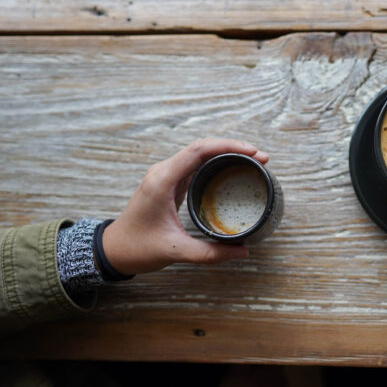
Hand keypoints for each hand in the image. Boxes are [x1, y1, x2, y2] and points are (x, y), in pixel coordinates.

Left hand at [102, 138, 268, 274]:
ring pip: (199, 152)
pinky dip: (216, 161)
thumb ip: (210, 253)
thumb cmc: (137, 248)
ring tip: (252, 160)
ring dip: (226, 152)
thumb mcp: (176, 251)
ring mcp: (165, 175)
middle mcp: (163, 172)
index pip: (199, 151)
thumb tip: (243, 251)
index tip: (253, 153)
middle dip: (233, 147)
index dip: (228, 147)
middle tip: (261, 157)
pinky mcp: (169, 182)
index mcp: (162, 181)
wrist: (113, 250)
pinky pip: (195, 163)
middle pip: (202, 146)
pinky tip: (232, 168)